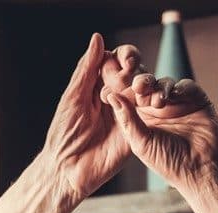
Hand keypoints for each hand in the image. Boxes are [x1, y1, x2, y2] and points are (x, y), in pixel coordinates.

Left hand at [39, 34, 136, 204]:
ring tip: (138, 90)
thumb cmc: (64, 134)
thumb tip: (98, 38)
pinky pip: (150, 114)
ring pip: (145, 91)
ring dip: (146, 86)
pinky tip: (152, 103)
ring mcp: (129, 113)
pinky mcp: (138, 130)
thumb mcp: (74, 97)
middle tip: (131, 75)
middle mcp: (116, 97)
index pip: (117, 62)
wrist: (67, 170)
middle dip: (137, 70)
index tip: (125, 60)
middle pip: (135, 74)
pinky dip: (153, 105)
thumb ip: (87, 69)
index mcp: (99, 87)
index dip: (124, 57)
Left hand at [99, 58, 217, 194]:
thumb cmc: (167, 162)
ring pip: (163, 83)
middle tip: (138, 85)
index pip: (127, 97)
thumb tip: (111, 95)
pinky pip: (186, 86)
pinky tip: (174, 96)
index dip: (120, 88)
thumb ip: (127, 119)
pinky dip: (179, 87)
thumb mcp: (140, 142)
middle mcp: (156, 108)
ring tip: (158, 102)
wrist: (201, 169)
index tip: (112, 82)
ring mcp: (176, 102)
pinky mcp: (196, 99)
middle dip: (140, 83)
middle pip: (145, 86)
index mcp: (139, 118)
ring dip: (158, 87)